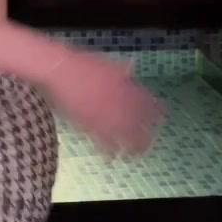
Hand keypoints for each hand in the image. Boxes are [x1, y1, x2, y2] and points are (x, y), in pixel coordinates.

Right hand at [47, 47, 162, 155]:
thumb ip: (121, 70)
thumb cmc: (82, 63)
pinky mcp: (90, 125)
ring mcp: (105, 115)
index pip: (147, 103)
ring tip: (135, 156)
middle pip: (139, 125)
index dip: (156, 112)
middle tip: (149, 143)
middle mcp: (119, 104)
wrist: (60, 70)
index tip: (160, 118)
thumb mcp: (106, 63)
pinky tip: (112, 158)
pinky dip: (109, 151)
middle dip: (146, 136)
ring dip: (131, 148)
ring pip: (124, 137)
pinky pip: (103, 142)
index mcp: (125, 87)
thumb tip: (131, 69)